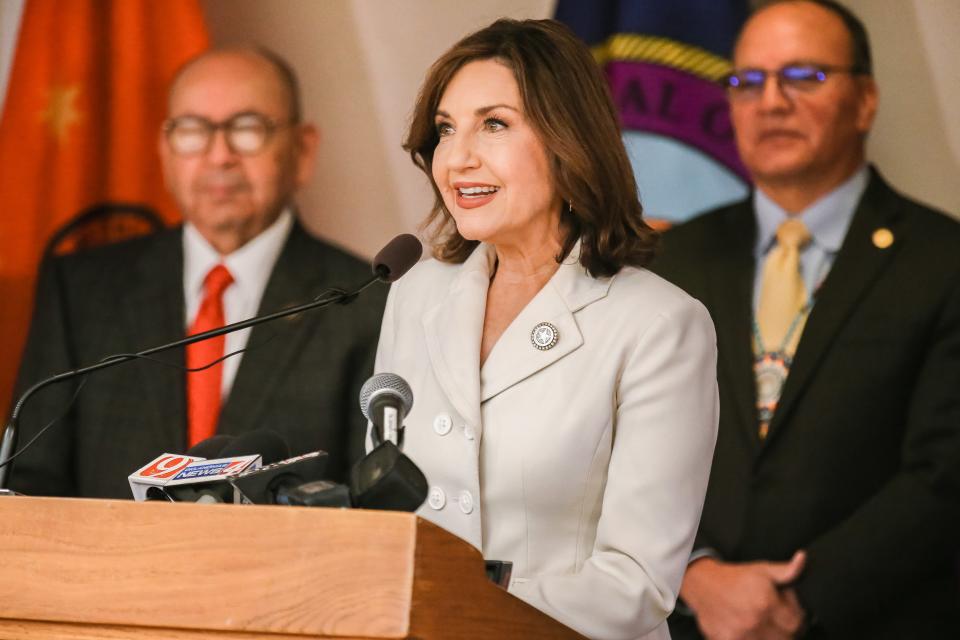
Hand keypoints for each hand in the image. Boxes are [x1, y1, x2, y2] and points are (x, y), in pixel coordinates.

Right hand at [680, 551, 806, 639]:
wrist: (701, 584)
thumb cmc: (734, 578)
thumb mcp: (762, 570)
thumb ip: (787, 570)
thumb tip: (803, 560)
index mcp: (766, 602)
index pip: (797, 624)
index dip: (795, 616)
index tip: (786, 611)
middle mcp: (753, 621)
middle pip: (785, 638)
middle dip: (784, 629)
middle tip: (773, 617)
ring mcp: (740, 635)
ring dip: (768, 636)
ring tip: (760, 622)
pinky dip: (751, 639)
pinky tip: (747, 629)